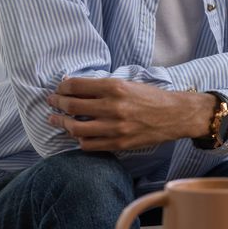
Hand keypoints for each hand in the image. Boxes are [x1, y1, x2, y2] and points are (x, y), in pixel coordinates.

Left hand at [47, 77, 214, 150]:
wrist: (176, 115)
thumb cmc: (152, 97)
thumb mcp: (128, 84)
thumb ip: (103, 87)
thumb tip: (76, 88)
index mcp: (115, 87)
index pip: (76, 86)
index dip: (62, 87)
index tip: (59, 89)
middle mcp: (113, 107)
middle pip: (72, 106)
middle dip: (57, 104)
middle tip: (52, 102)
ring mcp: (115, 128)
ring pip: (76, 128)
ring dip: (62, 123)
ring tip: (57, 120)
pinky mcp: (119, 143)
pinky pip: (89, 145)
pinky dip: (79, 139)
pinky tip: (77, 135)